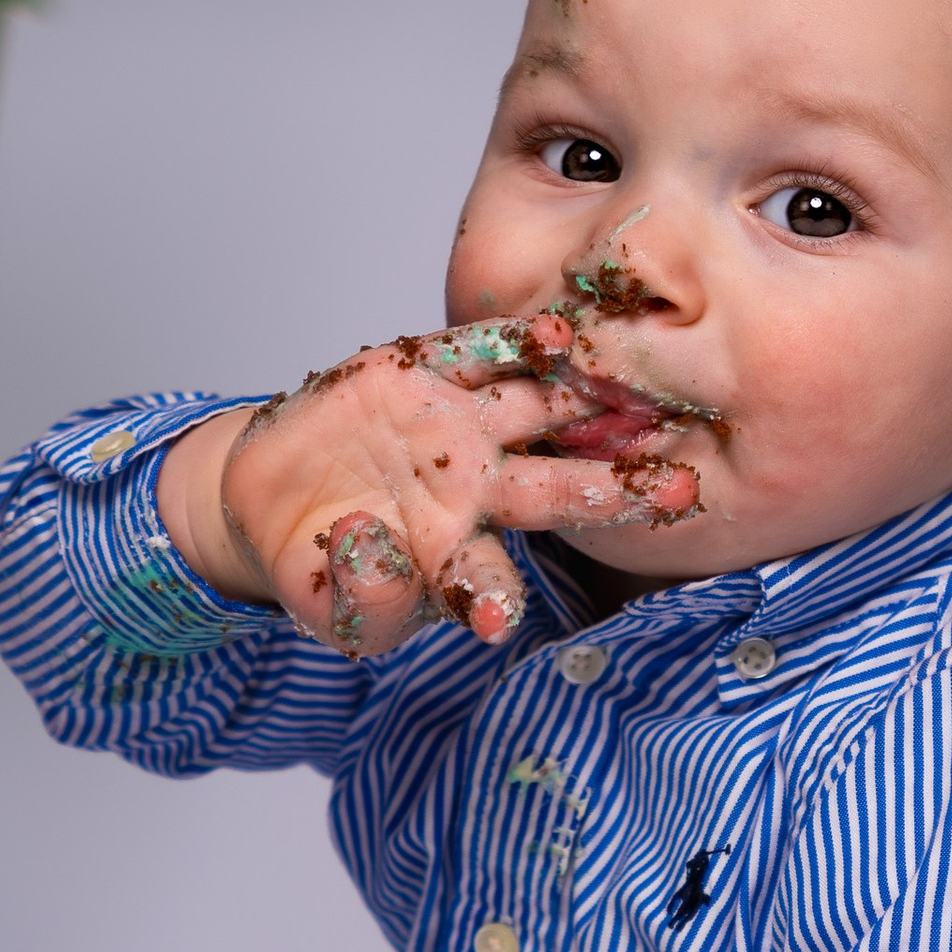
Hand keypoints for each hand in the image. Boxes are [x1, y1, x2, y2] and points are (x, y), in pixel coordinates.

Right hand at [157, 316, 701, 653]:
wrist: (272, 493)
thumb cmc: (315, 561)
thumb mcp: (329, 600)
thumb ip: (360, 594)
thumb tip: (371, 554)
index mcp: (457, 555)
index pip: (487, 583)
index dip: (492, 600)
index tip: (495, 617)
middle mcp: (477, 489)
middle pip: (558, 488)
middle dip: (618, 488)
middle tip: (678, 492)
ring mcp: (457, 427)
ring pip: (536, 410)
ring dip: (585, 401)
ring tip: (638, 395)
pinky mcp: (422, 372)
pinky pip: (476, 352)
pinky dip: (511, 341)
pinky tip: (555, 334)